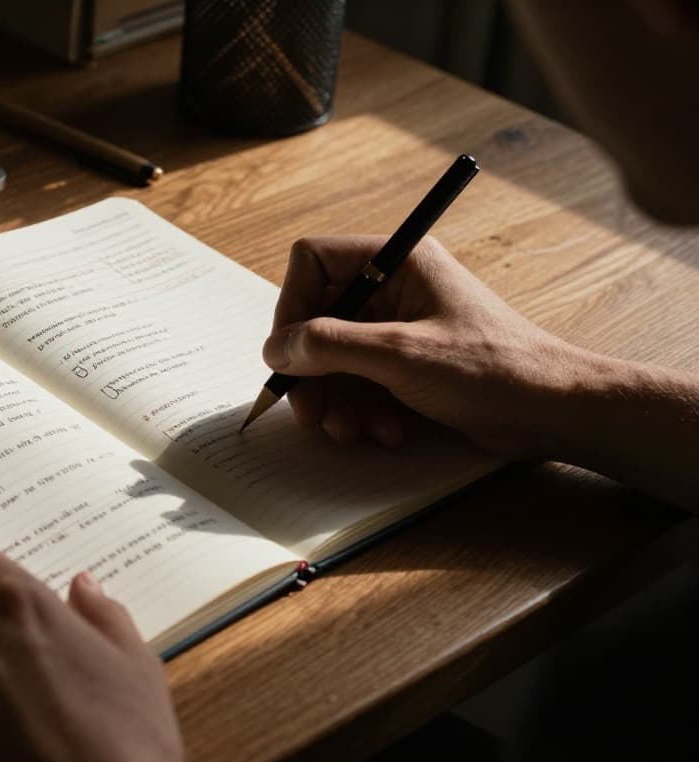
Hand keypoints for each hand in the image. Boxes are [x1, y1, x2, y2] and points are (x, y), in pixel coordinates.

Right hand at [262, 235, 584, 456]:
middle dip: (312, 371)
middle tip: (310, 413)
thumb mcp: (400, 356)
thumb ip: (329, 346)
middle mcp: (394, 286)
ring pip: (336, 356)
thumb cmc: (491, 370)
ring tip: (353, 432)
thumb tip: (276, 347)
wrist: (552, 412)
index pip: (314, 263)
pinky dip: (363, 409)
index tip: (289, 354)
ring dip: (337, 399)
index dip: (292, 307)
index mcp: (397, 261)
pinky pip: (361, 380)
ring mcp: (400, 326)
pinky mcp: (409, 362)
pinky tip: (386, 431)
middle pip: (319, 318)